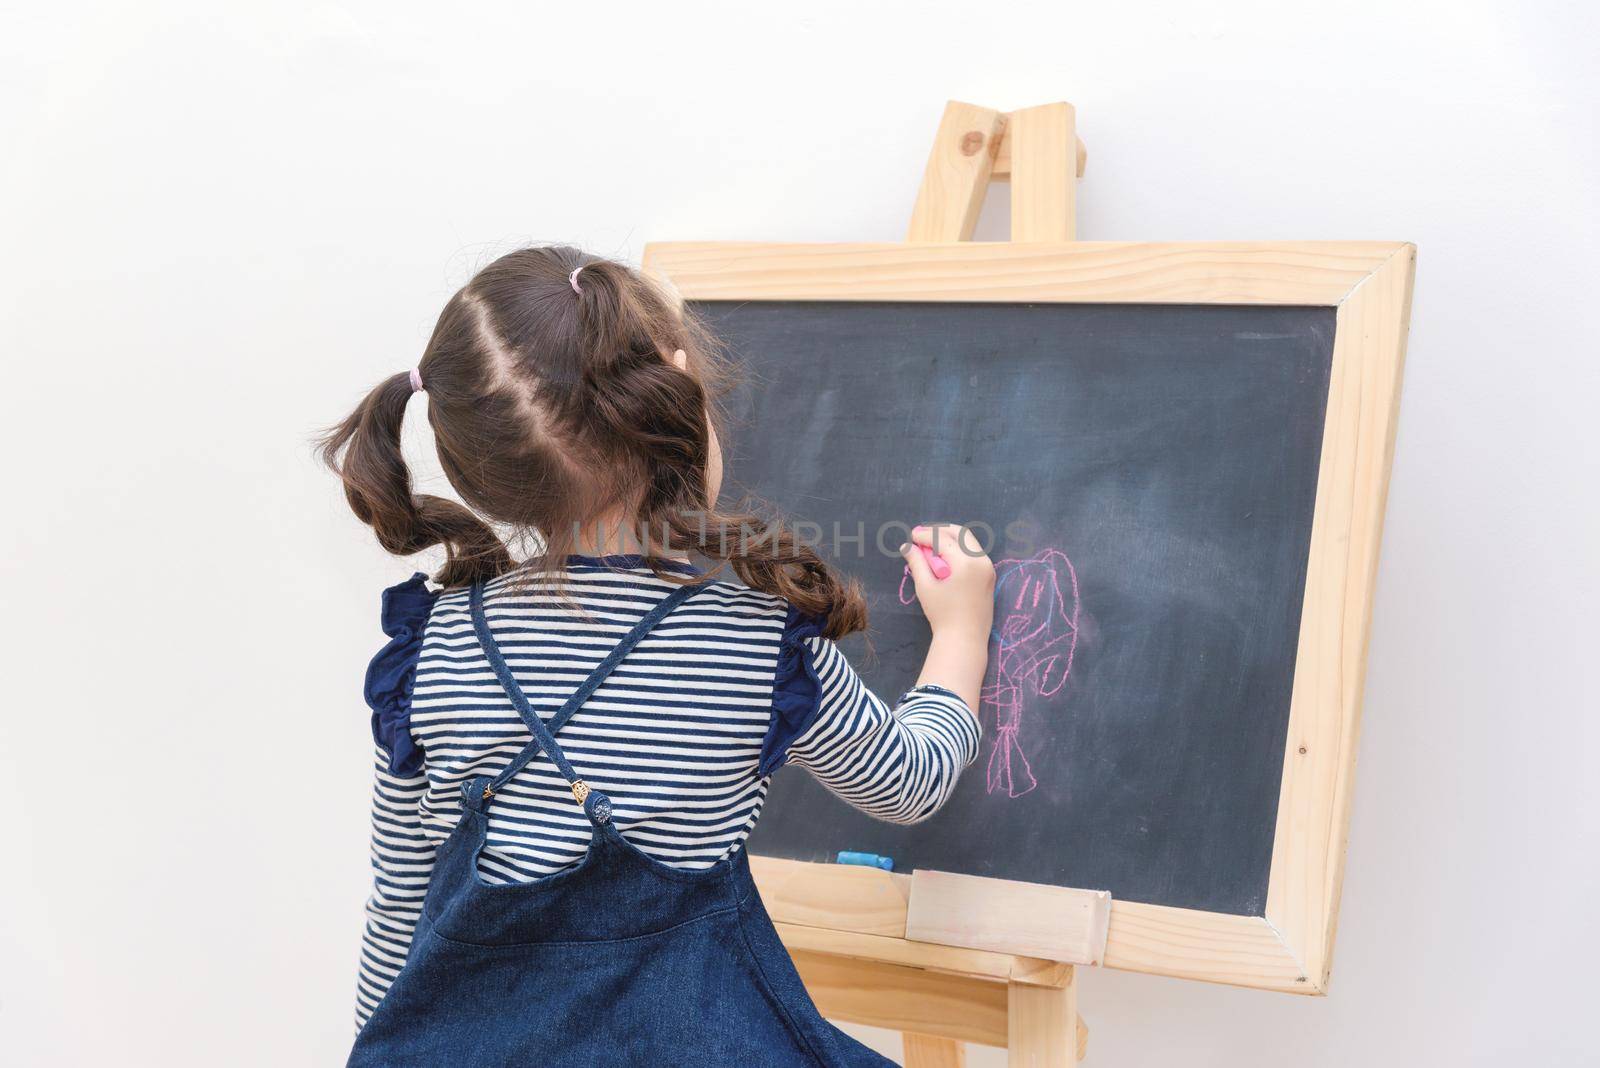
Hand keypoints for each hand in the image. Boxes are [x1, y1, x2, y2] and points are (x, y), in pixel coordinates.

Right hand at [901, 524, 994, 640]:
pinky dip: (960, 550)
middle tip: (922, 534)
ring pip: (969, 542)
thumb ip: (917, 563)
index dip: (926, 535)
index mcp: (966, 563)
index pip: (943, 539)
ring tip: (932, 543)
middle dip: (940, 530)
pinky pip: (975, 554)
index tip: (912, 535)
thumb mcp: (926, 587)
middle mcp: (981, 561)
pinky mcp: (989, 576)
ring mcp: (988, 568)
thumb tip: (907, 546)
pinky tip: (946, 556)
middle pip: (961, 534)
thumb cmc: (943, 615)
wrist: (965, 639)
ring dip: (951, 539)